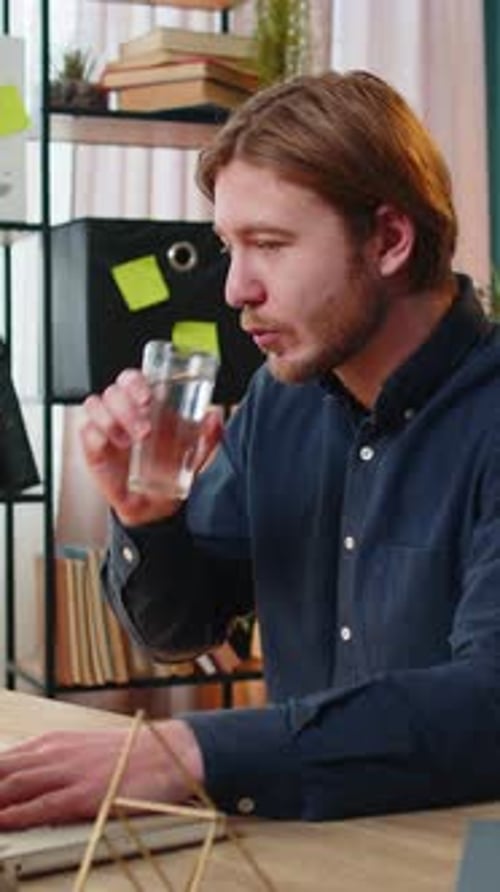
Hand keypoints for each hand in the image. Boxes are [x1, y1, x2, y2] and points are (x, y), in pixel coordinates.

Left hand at [0, 719, 203, 829]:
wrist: (171, 751)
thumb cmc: (131, 756)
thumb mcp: (83, 753)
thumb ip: (53, 767)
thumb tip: (25, 785)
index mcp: (53, 743)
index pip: (2, 761)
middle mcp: (55, 753)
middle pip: (1, 771)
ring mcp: (69, 772)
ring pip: (13, 786)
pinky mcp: (84, 793)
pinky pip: (40, 807)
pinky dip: (15, 815)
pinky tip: (0, 822)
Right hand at [80, 369, 223, 525]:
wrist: (154, 505)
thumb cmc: (171, 469)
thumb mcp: (195, 453)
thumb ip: (208, 436)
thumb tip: (214, 418)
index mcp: (146, 405)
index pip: (132, 379)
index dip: (136, 383)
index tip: (149, 398)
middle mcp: (123, 412)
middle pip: (113, 391)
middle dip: (127, 407)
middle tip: (143, 430)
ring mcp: (106, 428)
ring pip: (94, 405)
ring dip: (110, 420)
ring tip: (128, 442)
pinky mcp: (94, 448)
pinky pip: (85, 431)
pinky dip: (96, 436)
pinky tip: (110, 447)